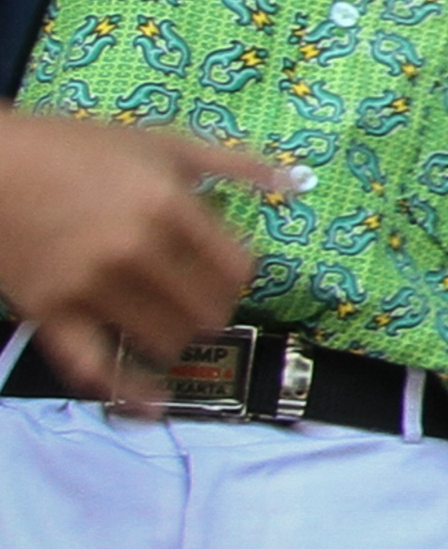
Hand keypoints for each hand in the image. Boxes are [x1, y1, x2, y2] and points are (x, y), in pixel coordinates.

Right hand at [0, 110, 288, 399]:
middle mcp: (137, 252)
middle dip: (215, 308)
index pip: (237, 267)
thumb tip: (294, 181)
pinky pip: (95, 365)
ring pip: (166, 339)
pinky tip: (152, 405)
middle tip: (203, 302)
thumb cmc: (77, 149)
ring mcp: (93, 288)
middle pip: (208, 308)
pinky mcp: (52, 314)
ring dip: (180, 338)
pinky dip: (128, 388)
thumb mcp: (161, 143)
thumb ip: (231, 165)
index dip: (242, 275)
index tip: (230, 274)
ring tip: (175, 326)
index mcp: (170, 207)